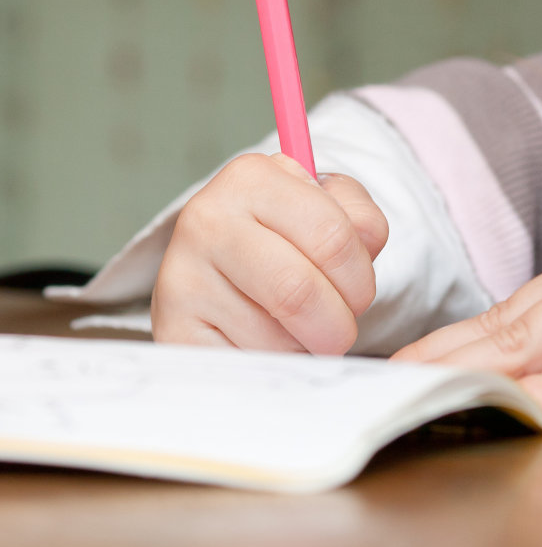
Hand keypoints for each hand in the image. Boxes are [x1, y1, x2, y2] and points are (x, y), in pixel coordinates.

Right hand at [151, 152, 388, 354]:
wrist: (217, 264)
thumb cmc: (287, 234)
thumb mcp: (329, 206)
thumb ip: (361, 219)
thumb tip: (366, 242)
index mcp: (251, 178)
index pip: (332, 236)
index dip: (359, 276)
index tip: (359, 292)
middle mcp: (206, 222)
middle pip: (298, 291)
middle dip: (337, 322)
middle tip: (340, 327)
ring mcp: (180, 278)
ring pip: (273, 339)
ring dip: (303, 348)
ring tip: (299, 331)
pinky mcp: (171, 332)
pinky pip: (243, 366)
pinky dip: (272, 367)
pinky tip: (269, 348)